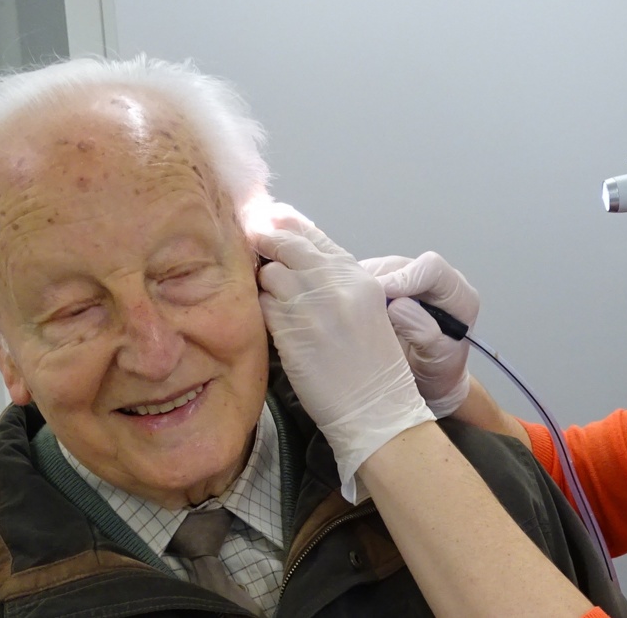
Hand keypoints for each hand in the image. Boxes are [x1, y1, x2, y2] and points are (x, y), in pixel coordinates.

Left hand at [247, 204, 434, 501]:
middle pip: (287, 245)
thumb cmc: (372, 365)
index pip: (315, 237)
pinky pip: (262, 306)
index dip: (288, 224)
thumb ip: (337, 281)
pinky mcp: (291, 333)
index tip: (271, 218)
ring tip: (262, 288)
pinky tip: (262, 314)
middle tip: (250, 236)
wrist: (377, 408)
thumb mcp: (366, 309)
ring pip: (270, 273)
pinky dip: (259, 307)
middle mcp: (336, 286)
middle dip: (264, 238)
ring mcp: (312, 308)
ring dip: (261, 278)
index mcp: (358, 277)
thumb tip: (298, 257)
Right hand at [359, 252, 479, 417]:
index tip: (383, 291)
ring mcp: (408, 281)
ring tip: (351, 311)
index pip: (433, 269)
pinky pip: (365, 279)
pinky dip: (353, 291)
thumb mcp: (438, 361)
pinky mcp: (386, 286)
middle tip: (358, 306)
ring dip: (362, 287)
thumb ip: (425, 334)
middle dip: (378, 283)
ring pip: (379, 269)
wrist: (428, 383)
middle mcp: (432, 281)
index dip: (406, 276)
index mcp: (457, 294)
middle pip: (400, 265)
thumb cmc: (438, 372)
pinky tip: (347, 309)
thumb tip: (397, 306)